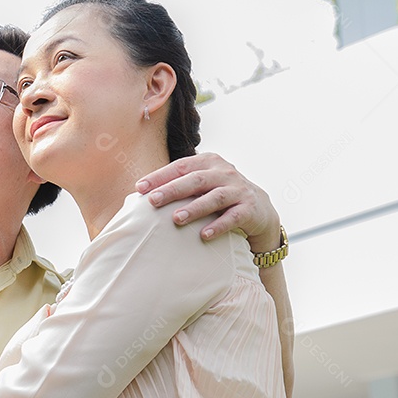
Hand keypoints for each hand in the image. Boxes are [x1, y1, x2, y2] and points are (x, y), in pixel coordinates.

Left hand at [136, 153, 280, 251]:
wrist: (258, 208)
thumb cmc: (218, 194)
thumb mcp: (200, 184)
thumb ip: (177, 184)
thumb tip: (139, 195)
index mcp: (208, 162)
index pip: (180, 167)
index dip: (160, 176)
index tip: (140, 188)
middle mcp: (224, 173)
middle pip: (195, 180)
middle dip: (172, 190)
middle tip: (153, 201)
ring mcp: (238, 190)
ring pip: (215, 197)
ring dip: (195, 208)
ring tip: (176, 219)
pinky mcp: (249, 209)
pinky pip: (233, 217)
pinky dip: (219, 225)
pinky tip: (204, 235)